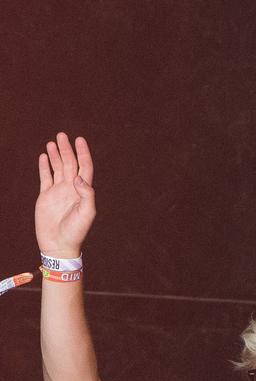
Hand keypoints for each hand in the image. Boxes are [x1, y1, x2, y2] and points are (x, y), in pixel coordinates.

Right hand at [36, 132, 94, 256]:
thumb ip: (87, 194)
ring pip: (58, 168)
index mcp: (83, 192)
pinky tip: (43, 157)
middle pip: (70, 164)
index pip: (84, 168)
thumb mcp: (86, 213)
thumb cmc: (75, 232)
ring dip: (56, 155)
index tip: (79, 140)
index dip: (83, 153)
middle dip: (67, 150)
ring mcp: (58, 192)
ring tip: (52, 142)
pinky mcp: (46, 196)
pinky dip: (44, 167)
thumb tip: (79, 177)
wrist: (59, 245)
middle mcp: (71, 189)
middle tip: (62, 135)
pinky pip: (45, 177)